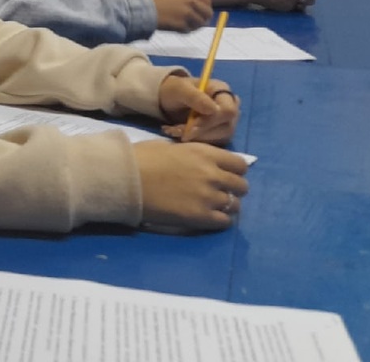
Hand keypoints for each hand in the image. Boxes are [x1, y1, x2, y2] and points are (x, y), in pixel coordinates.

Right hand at [133, 141, 248, 230]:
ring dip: (226, 206)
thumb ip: (193, 156)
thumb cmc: (143, 158)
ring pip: (235, 205)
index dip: (235, 170)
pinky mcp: (201, 217)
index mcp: (205, 153)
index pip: (240, 163)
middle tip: (220, 191)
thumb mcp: (173, 147)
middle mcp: (213, 174)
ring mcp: (209, 197)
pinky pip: (224, 222)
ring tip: (212, 206)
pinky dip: (220, 220)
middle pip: (241, 186)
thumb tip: (199, 163)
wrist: (127, 178)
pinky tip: (208, 217)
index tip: (226, 174)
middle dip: (233, 189)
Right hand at [150, 0, 212, 30]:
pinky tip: (176, 28)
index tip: (202, 12)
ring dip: (194, 26)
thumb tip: (201, 8)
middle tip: (199, 23)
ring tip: (184, 26)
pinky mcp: (182, 23)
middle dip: (204, 18)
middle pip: (208, 12)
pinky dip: (184, 30)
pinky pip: (189, 30)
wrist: (142, 6)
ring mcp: (186, 12)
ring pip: (200, 23)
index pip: (207, 0)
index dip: (206, 7)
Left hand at [158, 75, 238, 143]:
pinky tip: (177, 134)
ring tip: (174, 131)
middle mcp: (230, 108)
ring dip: (195, 138)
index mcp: (223, 92)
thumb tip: (213, 110)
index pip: (228, 111)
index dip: (211, 121)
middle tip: (176, 130)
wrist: (169, 100)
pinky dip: (193, 142)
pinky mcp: (220, 136)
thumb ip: (195, 97)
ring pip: (219, 139)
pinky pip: (212, 144)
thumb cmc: (176, 90)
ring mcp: (227, 123)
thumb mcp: (179, 89)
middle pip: (226, 128)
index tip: (191, 126)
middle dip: (200, 132)